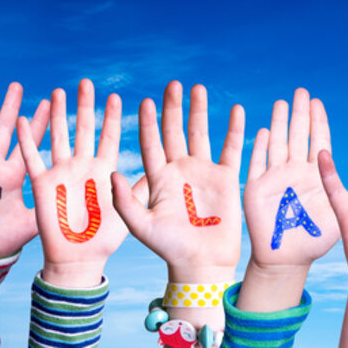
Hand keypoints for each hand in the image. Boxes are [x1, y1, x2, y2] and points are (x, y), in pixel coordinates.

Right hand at [0, 84, 49, 258]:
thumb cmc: (4, 243)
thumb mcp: (31, 224)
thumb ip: (50, 209)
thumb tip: (79, 200)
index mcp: (13, 177)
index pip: (28, 144)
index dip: (38, 124)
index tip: (49, 102)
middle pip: (1, 132)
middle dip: (9, 109)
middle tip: (17, 85)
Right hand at [17, 79, 127, 286]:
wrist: (78, 258)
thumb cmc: (105, 239)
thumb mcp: (130, 211)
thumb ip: (140, 189)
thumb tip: (159, 168)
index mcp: (104, 171)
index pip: (109, 137)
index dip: (110, 117)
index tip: (114, 95)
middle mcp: (83, 166)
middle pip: (83, 129)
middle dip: (84, 106)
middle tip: (85, 82)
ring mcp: (62, 173)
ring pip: (59, 137)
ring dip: (58, 115)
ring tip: (58, 92)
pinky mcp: (43, 184)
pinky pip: (33, 158)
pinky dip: (27, 140)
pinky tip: (23, 119)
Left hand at [113, 81, 244, 280]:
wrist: (201, 264)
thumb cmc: (169, 249)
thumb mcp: (141, 226)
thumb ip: (124, 201)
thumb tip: (112, 173)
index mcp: (157, 178)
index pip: (150, 143)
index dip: (148, 123)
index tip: (146, 101)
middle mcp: (179, 170)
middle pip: (174, 131)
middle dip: (173, 108)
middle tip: (173, 84)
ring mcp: (202, 172)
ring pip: (200, 133)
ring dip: (198, 111)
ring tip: (197, 88)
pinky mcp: (225, 179)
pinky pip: (230, 148)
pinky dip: (233, 129)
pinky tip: (235, 109)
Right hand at [243, 88, 339, 267]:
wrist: (287, 260)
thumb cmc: (315, 239)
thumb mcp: (342, 215)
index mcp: (316, 174)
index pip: (317, 140)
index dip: (318, 121)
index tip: (318, 101)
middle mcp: (295, 171)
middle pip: (297, 136)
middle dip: (299, 114)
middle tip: (302, 91)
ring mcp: (275, 178)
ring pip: (277, 144)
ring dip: (279, 123)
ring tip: (282, 102)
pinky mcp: (257, 189)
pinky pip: (257, 164)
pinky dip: (259, 148)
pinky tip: (262, 130)